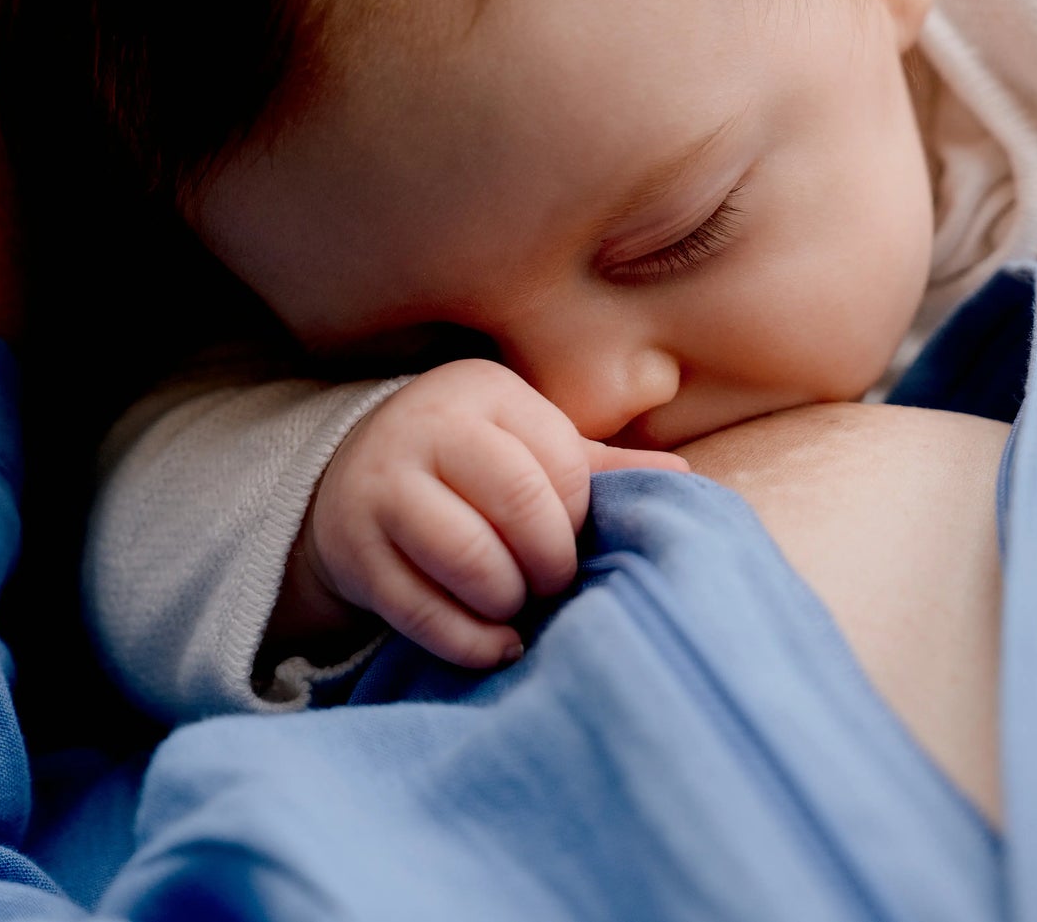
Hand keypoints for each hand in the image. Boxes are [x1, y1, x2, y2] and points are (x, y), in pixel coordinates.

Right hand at [280, 359, 686, 667]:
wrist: (354, 473)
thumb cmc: (473, 462)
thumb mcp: (529, 442)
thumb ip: (598, 464)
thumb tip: (684, 476)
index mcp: (485, 393)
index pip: (562, 461)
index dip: (578, 516)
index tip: (573, 537)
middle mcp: (427, 430)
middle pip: (519, 503)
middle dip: (550, 560)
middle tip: (553, 582)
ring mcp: (381, 489)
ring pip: (466, 557)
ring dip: (508, 598)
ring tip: (517, 605)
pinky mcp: (352, 551)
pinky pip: (420, 610)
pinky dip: (469, 641)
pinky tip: (496, 643)